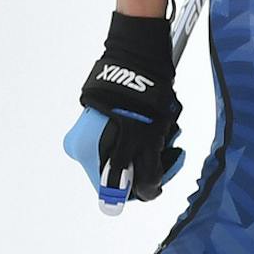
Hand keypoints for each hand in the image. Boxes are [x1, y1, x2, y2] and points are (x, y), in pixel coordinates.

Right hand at [65, 11, 183, 211]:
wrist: (137, 58)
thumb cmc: (139, 104)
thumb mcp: (146, 147)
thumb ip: (145, 179)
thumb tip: (146, 194)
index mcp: (85, 153)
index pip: (115, 191)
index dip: (141, 188)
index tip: (160, 176)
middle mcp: (83, 144)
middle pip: (123, 171)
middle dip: (150, 163)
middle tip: (170, 151)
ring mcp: (92, 128)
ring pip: (128, 154)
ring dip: (152, 149)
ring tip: (168, 131)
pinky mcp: (105, 114)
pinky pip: (126, 136)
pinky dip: (145, 135)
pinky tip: (161, 123)